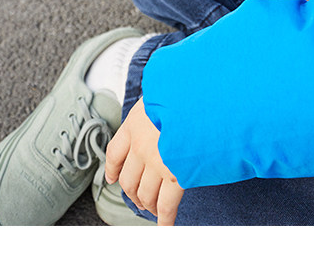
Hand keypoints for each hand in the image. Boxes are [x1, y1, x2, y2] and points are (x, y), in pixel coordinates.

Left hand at [104, 97, 183, 225]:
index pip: (116, 152)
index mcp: (135, 123)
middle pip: (128, 180)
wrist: (200, 92)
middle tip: (140, 200)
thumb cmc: (186, 88)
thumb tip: (164, 110)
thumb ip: (158, 107)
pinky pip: (166, 204)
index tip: (113, 178)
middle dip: (133, 194)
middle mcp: (141, 145)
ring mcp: (156, 162)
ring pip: (145, 194)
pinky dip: (165, 218)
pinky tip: (165, 225)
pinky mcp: (175, 174)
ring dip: (148, 205)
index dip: (114, 169)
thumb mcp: (163, 91)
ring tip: (154, 210)